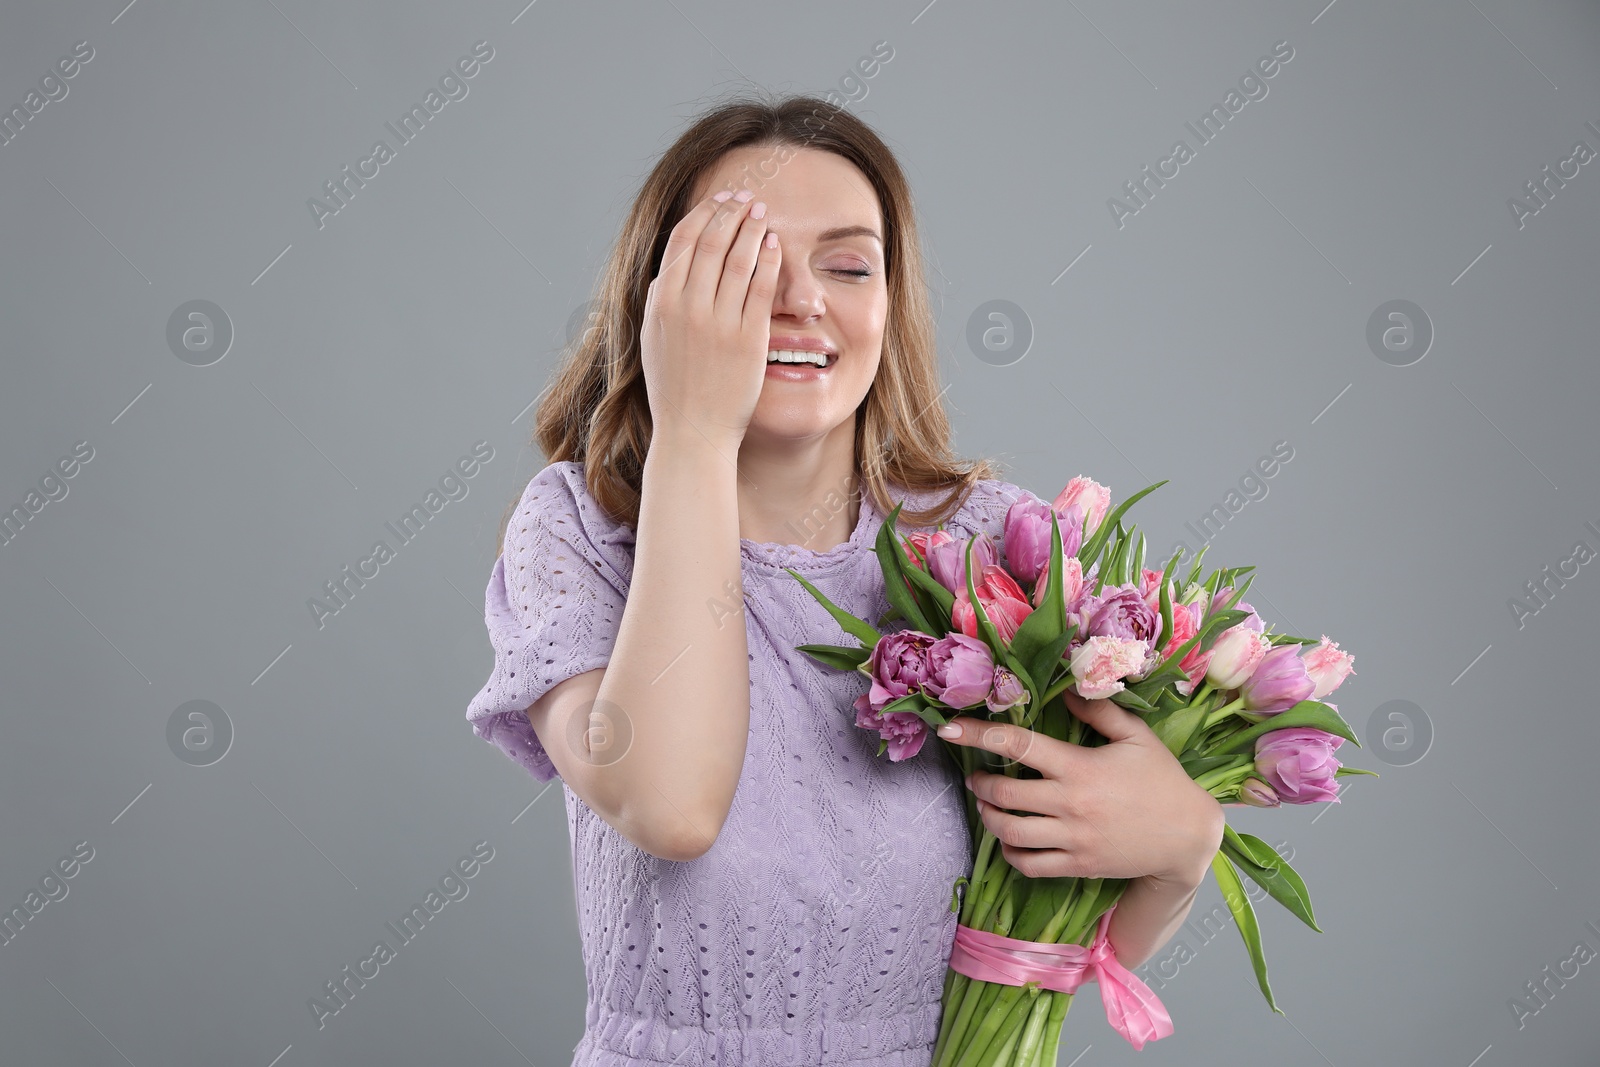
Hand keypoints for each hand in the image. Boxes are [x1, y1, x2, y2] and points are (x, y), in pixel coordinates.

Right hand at [640, 189, 781, 449]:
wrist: (693, 432)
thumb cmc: (674, 390)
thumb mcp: (653, 341)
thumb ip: (659, 304)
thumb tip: (666, 274)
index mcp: (662, 304)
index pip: (682, 241)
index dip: (703, 213)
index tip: (718, 201)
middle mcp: (688, 308)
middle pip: (711, 241)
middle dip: (730, 212)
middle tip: (746, 197)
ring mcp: (718, 323)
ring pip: (737, 259)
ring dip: (751, 228)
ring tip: (762, 212)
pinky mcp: (747, 339)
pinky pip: (760, 289)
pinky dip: (767, 261)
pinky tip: (774, 245)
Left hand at [938, 688, 1224, 888]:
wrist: (1188, 837)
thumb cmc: (1162, 780)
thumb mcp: (1136, 736)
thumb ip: (1098, 711)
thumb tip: (1065, 687)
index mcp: (1080, 766)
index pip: (1018, 745)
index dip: (978, 735)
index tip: (950, 730)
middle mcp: (1070, 803)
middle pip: (1004, 792)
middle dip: (980, 782)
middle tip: (976, 775)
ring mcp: (1072, 838)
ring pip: (1009, 832)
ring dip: (989, 816)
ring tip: (986, 805)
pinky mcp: (1077, 865)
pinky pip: (1028, 864)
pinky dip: (1010, 852)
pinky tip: (1010, 839)